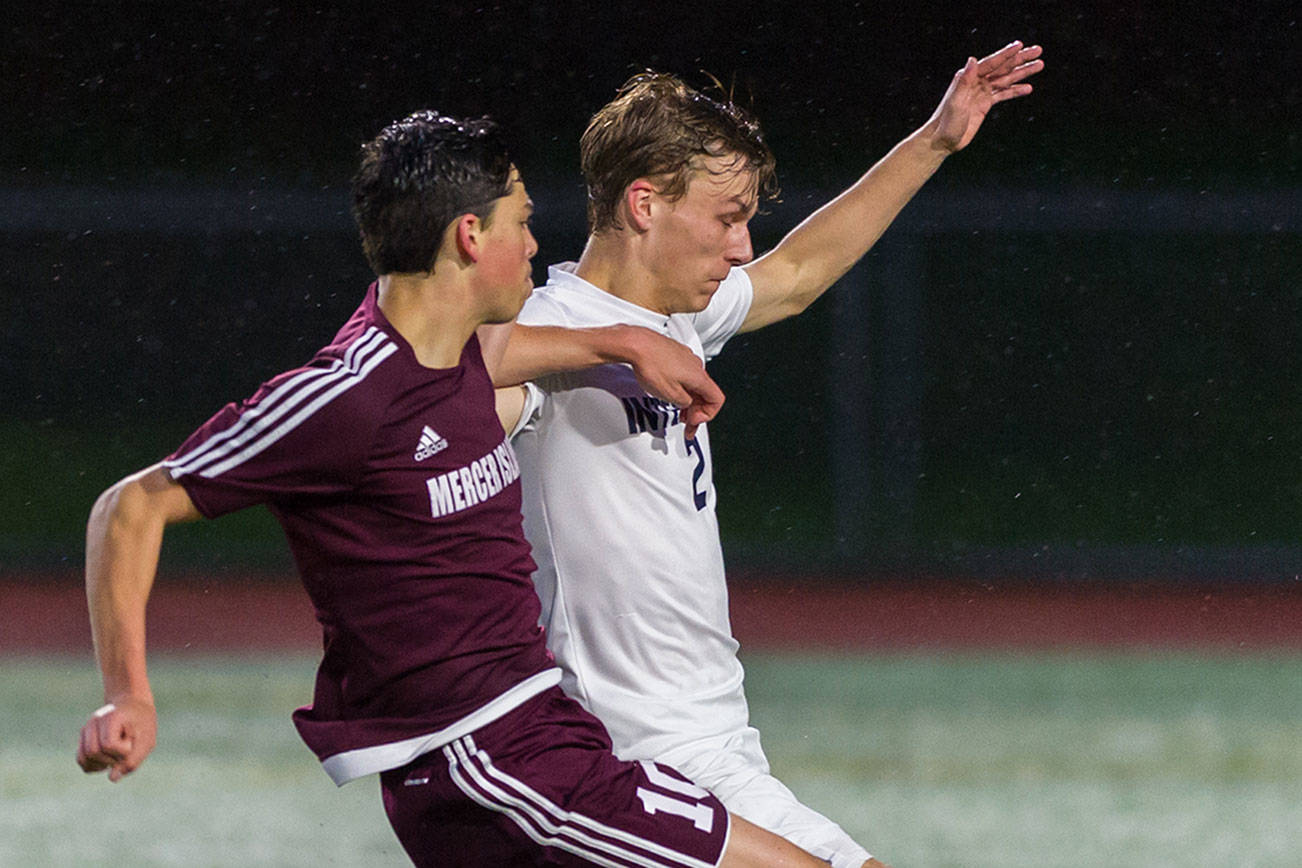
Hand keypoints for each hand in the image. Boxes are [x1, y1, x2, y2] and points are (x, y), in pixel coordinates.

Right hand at [77, 696, 156, 781]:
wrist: (133, 704)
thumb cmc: (142, 723)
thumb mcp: (146, 740)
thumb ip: (133, 760)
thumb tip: (112, 778)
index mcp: (111, 717)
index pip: (109, 744)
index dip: (122, 751)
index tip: (132, 743)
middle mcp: (94, 722)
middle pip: (93, 752)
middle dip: (110, 759)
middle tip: (125, 752)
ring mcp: (86, 729)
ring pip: (83, 757)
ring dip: (100, 764)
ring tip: (115, 758)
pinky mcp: (84, 737)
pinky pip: (81, 758)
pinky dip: (92, 766)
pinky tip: (106, 763)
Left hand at [622, 326, 724, 438]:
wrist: (636, 344)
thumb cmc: (650, 364)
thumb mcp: (670, 395)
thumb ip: (684, 402)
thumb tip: (687, 403)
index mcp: (699, 377)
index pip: (717, 399)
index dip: (707, 415)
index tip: (694, 421)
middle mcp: (695, 365)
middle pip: (705, 393)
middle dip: (697, 411)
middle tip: (687, 424)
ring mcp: (685, 358)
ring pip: (694, 383)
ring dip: (688, 399)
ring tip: (678, 410)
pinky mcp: (674, 354)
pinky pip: (684, 374)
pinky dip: (680, 387)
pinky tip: (669, 392)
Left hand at [925, 41, 1043, 152]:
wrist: (941, 141)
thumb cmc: (945, 123)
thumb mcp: (956, 102)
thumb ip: (965, 81)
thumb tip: (973, 59)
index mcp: (967, 78)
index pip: (991, 63)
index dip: (1006, 54)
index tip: (1021, 45)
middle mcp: (975, 82)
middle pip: (1002, 68)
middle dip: (1020, 59)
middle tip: (1038, 51)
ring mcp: (981, 92)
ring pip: (1005, 79)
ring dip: (1022, 73)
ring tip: (1039, 65)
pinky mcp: (984, 104)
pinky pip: (1003, 94)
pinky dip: (1015, 91)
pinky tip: (1028, 88)